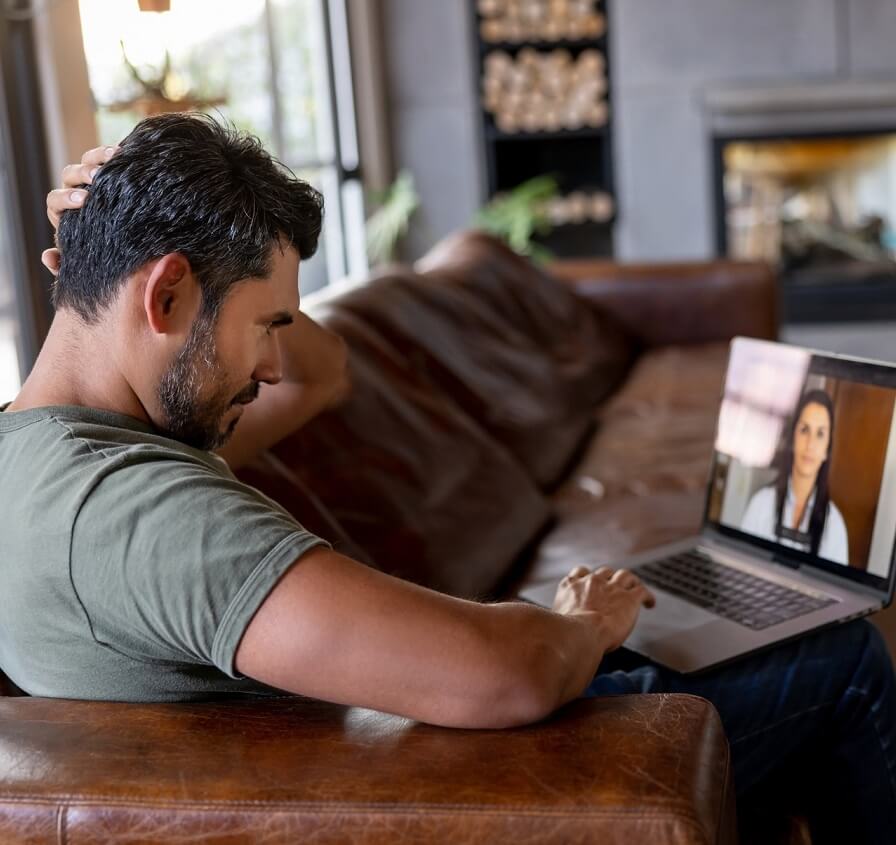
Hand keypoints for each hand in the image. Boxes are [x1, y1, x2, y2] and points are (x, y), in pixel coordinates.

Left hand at [42, 144, 118, 274]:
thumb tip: (48, 256)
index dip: (66, 198)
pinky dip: (114, 153)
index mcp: (65, 212)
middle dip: (82, 174)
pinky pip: (109, 157)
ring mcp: (94, 180)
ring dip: (98, 157)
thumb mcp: (85, 263)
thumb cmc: (104, 254)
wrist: (130, 245)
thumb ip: (64, 265)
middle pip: (70, 175)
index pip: (56, 200)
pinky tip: (125, 152)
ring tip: (114, 157)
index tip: (83, 201)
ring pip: (87, 161)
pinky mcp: (111, 171)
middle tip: (96, 177)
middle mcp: (77, 191)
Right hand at [552, 565, 654, 651]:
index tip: (589, 582)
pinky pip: (642, 591)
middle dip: (609, 579)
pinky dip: (647, 596)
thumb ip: (557, 618)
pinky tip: (650, 603)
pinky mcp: (629, 598)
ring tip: (634, 588)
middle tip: (614, 588)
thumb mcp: (553, 621)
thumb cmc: (564, 634)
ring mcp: (612, 588)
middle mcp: (592, 582)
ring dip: (630, 582)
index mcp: (571, 586)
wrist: (580, 634)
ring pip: (625, 575)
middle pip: (604, 572)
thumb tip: (549, 630)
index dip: (587, 577)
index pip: (580, 573)